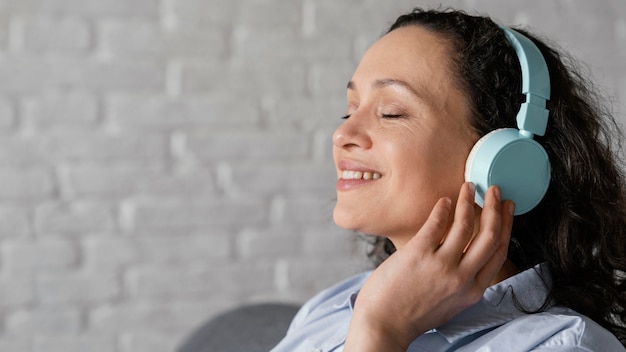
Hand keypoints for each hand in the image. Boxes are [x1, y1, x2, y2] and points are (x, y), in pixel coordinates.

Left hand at [344, 183, 514, 350]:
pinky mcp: (418, 254)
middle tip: (494, 190)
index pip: (499, 252)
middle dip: (495, 209)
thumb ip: (463, 283)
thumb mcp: (450, 304)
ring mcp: (441, 265)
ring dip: (469, 201)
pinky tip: (444, 200)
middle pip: (490, 236)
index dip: (506, 226)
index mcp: (472, 291)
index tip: (506, 209)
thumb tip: (467, 257)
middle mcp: (462, 278)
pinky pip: (437, 224)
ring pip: (466, 225)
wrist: (383, 325)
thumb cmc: (412, 314)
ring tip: (468, 187)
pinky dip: (443, 208)